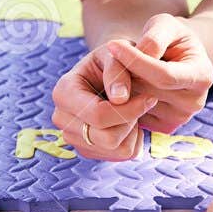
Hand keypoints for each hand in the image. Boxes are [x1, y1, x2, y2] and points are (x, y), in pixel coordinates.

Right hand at [52, 42, 157, 161]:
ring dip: (133, 130)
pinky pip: (121, 156)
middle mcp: (62, 118)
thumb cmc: (115, 58)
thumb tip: (120, 98)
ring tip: (133, 109)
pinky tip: (129, 121)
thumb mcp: (117, 55)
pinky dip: (132, 140)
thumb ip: (117, 71)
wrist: (111, 71)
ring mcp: (73, 137)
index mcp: (63, 92)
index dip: (128, 110)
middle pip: (106, 138)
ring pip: (116, 149)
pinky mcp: (88, 150)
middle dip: (131, 122)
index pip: (98, 114)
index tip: (150, 97)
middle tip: (143, 103)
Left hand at [106, 14, 212, 135]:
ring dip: (124, 84)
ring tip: (125, 66)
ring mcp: (181, 118)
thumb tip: (140, 57)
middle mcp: (195, 102)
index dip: (135, 60)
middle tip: (113, 53)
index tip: (112, 45)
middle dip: (126, 71)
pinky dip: (126, 98)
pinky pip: (136, 114)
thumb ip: (154, 38)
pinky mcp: (166, 127)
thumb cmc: (172, 37)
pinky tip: (129, 82)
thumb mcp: (166, 25)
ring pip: (139, 103)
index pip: (164, 74)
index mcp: (202, 75)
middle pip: (149, 90)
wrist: (179, 58)